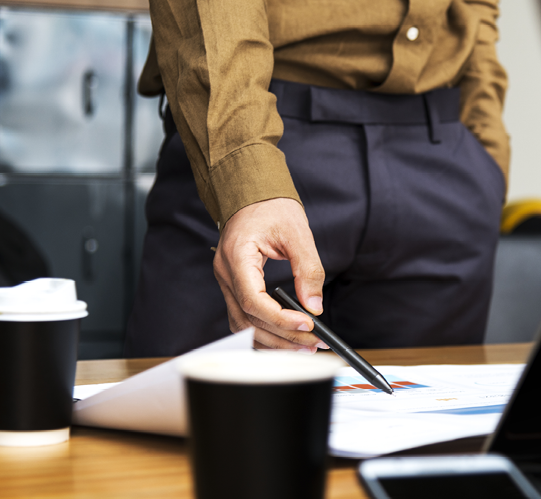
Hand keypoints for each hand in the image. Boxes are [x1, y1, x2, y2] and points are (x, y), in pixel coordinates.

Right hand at [213, 198, 327, 351]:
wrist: (252, 194)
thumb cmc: (270, 207)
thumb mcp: (297, 233)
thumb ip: (308, 269)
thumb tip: (314, 305)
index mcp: (237, 256)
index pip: (253, 300)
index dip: (280, 318)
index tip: (306, 325)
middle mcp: (226, 274)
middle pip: (248, 319)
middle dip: (282, 336)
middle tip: (312, 345)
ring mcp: (227, 282)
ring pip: (243, 325)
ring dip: (272, 341)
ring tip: (302, 347)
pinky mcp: (234, 287)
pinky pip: (244, 318)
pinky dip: (263, 332)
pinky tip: (284, 338)